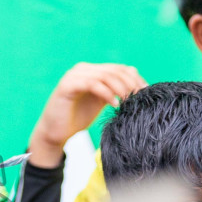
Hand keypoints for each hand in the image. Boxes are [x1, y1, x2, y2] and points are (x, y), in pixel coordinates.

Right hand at [28, 63, 145, 167]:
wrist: (54, 133)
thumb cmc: (77, 119)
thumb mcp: (100, 102)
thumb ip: (114, 91)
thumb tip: (136, 81)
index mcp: (92, 71)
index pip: (119, 69)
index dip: (135, 79)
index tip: (146, 93)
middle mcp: (83, 69)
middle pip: (114, 70)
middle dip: (130, 83)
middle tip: (140, 97)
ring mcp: (74, 76)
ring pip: (104, 75)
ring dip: (120, 88)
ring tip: (129, 101)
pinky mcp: (67, 85)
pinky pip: (92, 84)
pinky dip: (106, 93)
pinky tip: (114, 105)